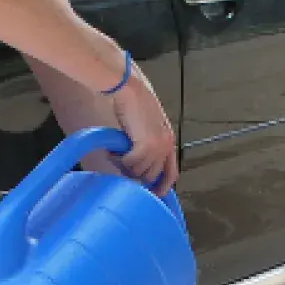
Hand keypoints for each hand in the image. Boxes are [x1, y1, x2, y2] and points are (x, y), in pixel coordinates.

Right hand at [111, 71, 177, 196]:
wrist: (130, 90)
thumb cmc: (135, 104)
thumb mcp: (148, 127)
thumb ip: (148, 144)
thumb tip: (138, 164)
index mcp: (170, 141)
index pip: (172, 172)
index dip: (163, 186)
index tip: (153, 195)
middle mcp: (167, 146)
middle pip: (151, 176)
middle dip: (135, 174)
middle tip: (120, 163)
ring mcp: (157, 147)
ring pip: (139, 172)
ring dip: (125, 166)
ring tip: (115, 154)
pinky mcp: (145, 145)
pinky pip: (130, 164)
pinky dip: (119, 160)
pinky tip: (112, 151)